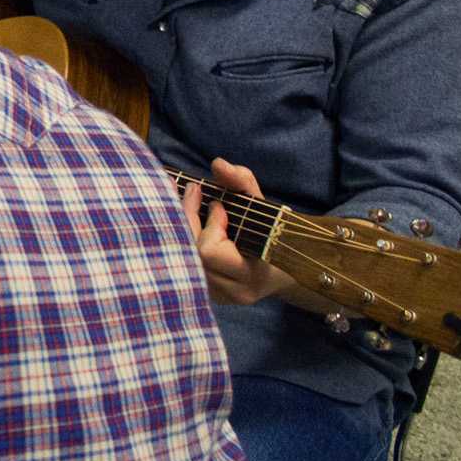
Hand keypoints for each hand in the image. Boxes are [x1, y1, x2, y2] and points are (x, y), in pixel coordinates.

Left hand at [181, 157, 292, 306]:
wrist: (281, 267)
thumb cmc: (271, 232)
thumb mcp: (261, 205)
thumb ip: (242, 182)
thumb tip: (218, 164)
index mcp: (252, 275)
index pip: (211, 251)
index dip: (210, 225)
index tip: (217, 205)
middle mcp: (232, 292)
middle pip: (192, 254)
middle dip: (188, 219)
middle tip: (192, 192)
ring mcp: (216, 297)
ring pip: (183, 260)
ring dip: (182, 229)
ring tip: (188, 205)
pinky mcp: (205, 296)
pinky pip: (181, 266)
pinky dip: (179, 240)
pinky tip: (182, 223)